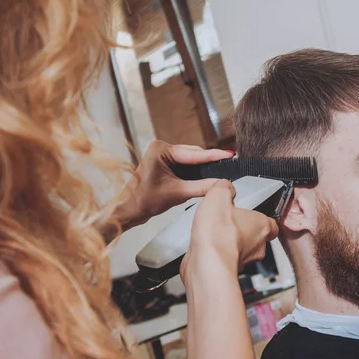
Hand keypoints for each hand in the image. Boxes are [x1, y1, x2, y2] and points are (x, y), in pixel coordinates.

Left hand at [116, 140, 233, 230]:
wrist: (129, 210)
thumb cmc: (144, 200)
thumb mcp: (177, 193)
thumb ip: (201, 187)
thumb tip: (221, 184)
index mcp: (161, 150)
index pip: (194, 154)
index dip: (214, 155)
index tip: (230, 154)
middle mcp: (162, 148)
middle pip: (194, 155)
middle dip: (209, 161)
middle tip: (229, 164)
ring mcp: (162, 155)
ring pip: (191, 160)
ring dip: (202, 167)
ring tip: (221, 170)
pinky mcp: (164, 164)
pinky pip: (185, 165)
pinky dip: (194, 172)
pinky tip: (206, 175)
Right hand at [181, 180, 279, 280]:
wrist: (206, 262)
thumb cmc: (219, 234)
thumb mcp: (219, 196)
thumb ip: (224, 188)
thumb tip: (224, 186)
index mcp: (262, 226)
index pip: (271, 224)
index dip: (260, 218)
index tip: (250, 213)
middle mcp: (258, 247)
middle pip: (256, 237)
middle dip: (243, 231)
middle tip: (228, 222)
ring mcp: (245, 262)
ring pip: (241, 251)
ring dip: (230, 244)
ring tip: (214, 234)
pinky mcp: (229, 271)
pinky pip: (225, 261)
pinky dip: (218, 255)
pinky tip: (206, 247)